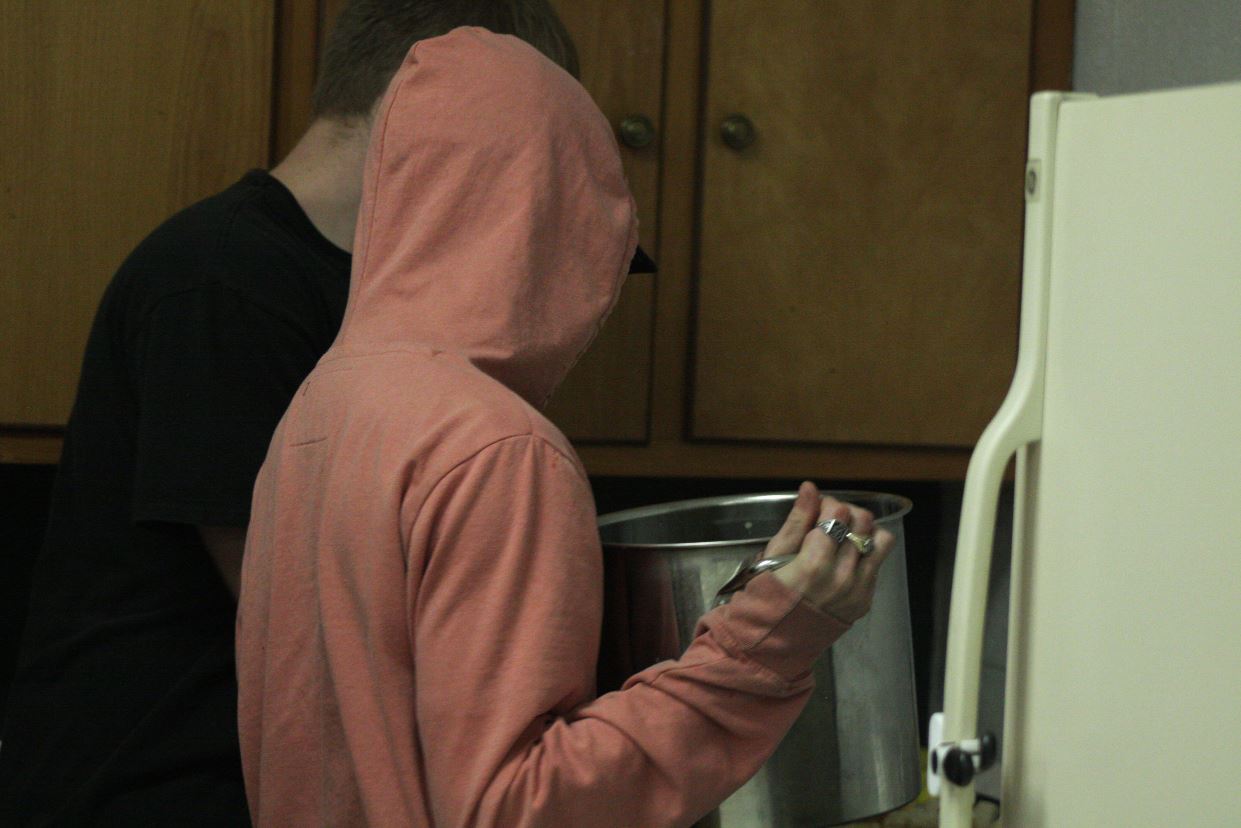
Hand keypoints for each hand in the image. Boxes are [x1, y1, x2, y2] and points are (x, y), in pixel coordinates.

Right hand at [764, 481, 894, 623]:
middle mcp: (842, 578)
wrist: (774, 641)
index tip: (816, 510)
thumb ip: (796, 521)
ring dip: (863, 531)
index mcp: (815, 564)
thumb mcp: (774, 554)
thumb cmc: (767, 595)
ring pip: (881, 539)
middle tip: (830, 520)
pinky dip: (865, 554)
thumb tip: (810, 488)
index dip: (826, 504)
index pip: (838, 512)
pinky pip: (878, 564)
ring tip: (844, 537)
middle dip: (846, 513)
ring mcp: (858, 591)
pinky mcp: (865, 600)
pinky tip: (845, 559)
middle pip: (863, 521)